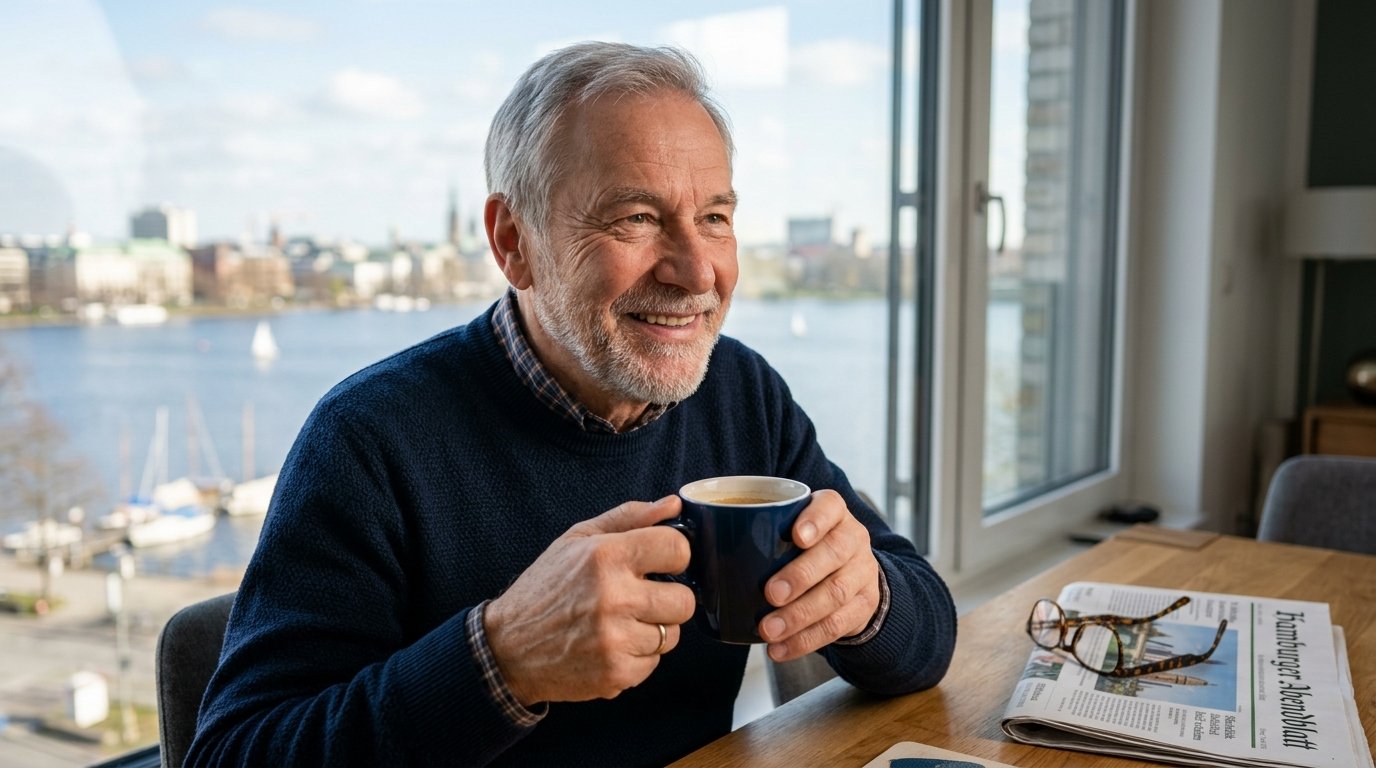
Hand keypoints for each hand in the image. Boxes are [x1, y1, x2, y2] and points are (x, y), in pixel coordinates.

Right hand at [483, 496, 694, 705]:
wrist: (507, 647)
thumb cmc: (544, 588)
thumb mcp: (577, 539)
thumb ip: (629, 517)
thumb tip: (672, 505)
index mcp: (606, 556)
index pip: (678, 550)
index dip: (675, 556)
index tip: (662, 563)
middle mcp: (613, 597)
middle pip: (684, 600)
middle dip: (669, 598)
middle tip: (643, 598)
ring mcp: (616, 639)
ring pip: (673, 635)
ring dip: (653, 629)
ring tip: (622, 622)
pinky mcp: (616, 673)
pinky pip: (653, 663)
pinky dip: (638, 656)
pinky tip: (611, 645)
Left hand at [758, 490, 880, 661]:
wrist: (848, 573)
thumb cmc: (799, 548)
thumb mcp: (785, 528)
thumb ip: (751, 526)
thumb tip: (686, 528)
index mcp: (831, 512)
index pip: (830, 507)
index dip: (816, 520)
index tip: (796, 536)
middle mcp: (851, 539)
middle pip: (835, 553)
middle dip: (802, 575)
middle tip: (771, 594)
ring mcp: (861, 573)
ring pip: (837, 593)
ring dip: (800, 615)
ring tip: (769, 630)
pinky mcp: (863, 606)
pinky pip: (837, 626)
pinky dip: (806, 641)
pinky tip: (780, 650)